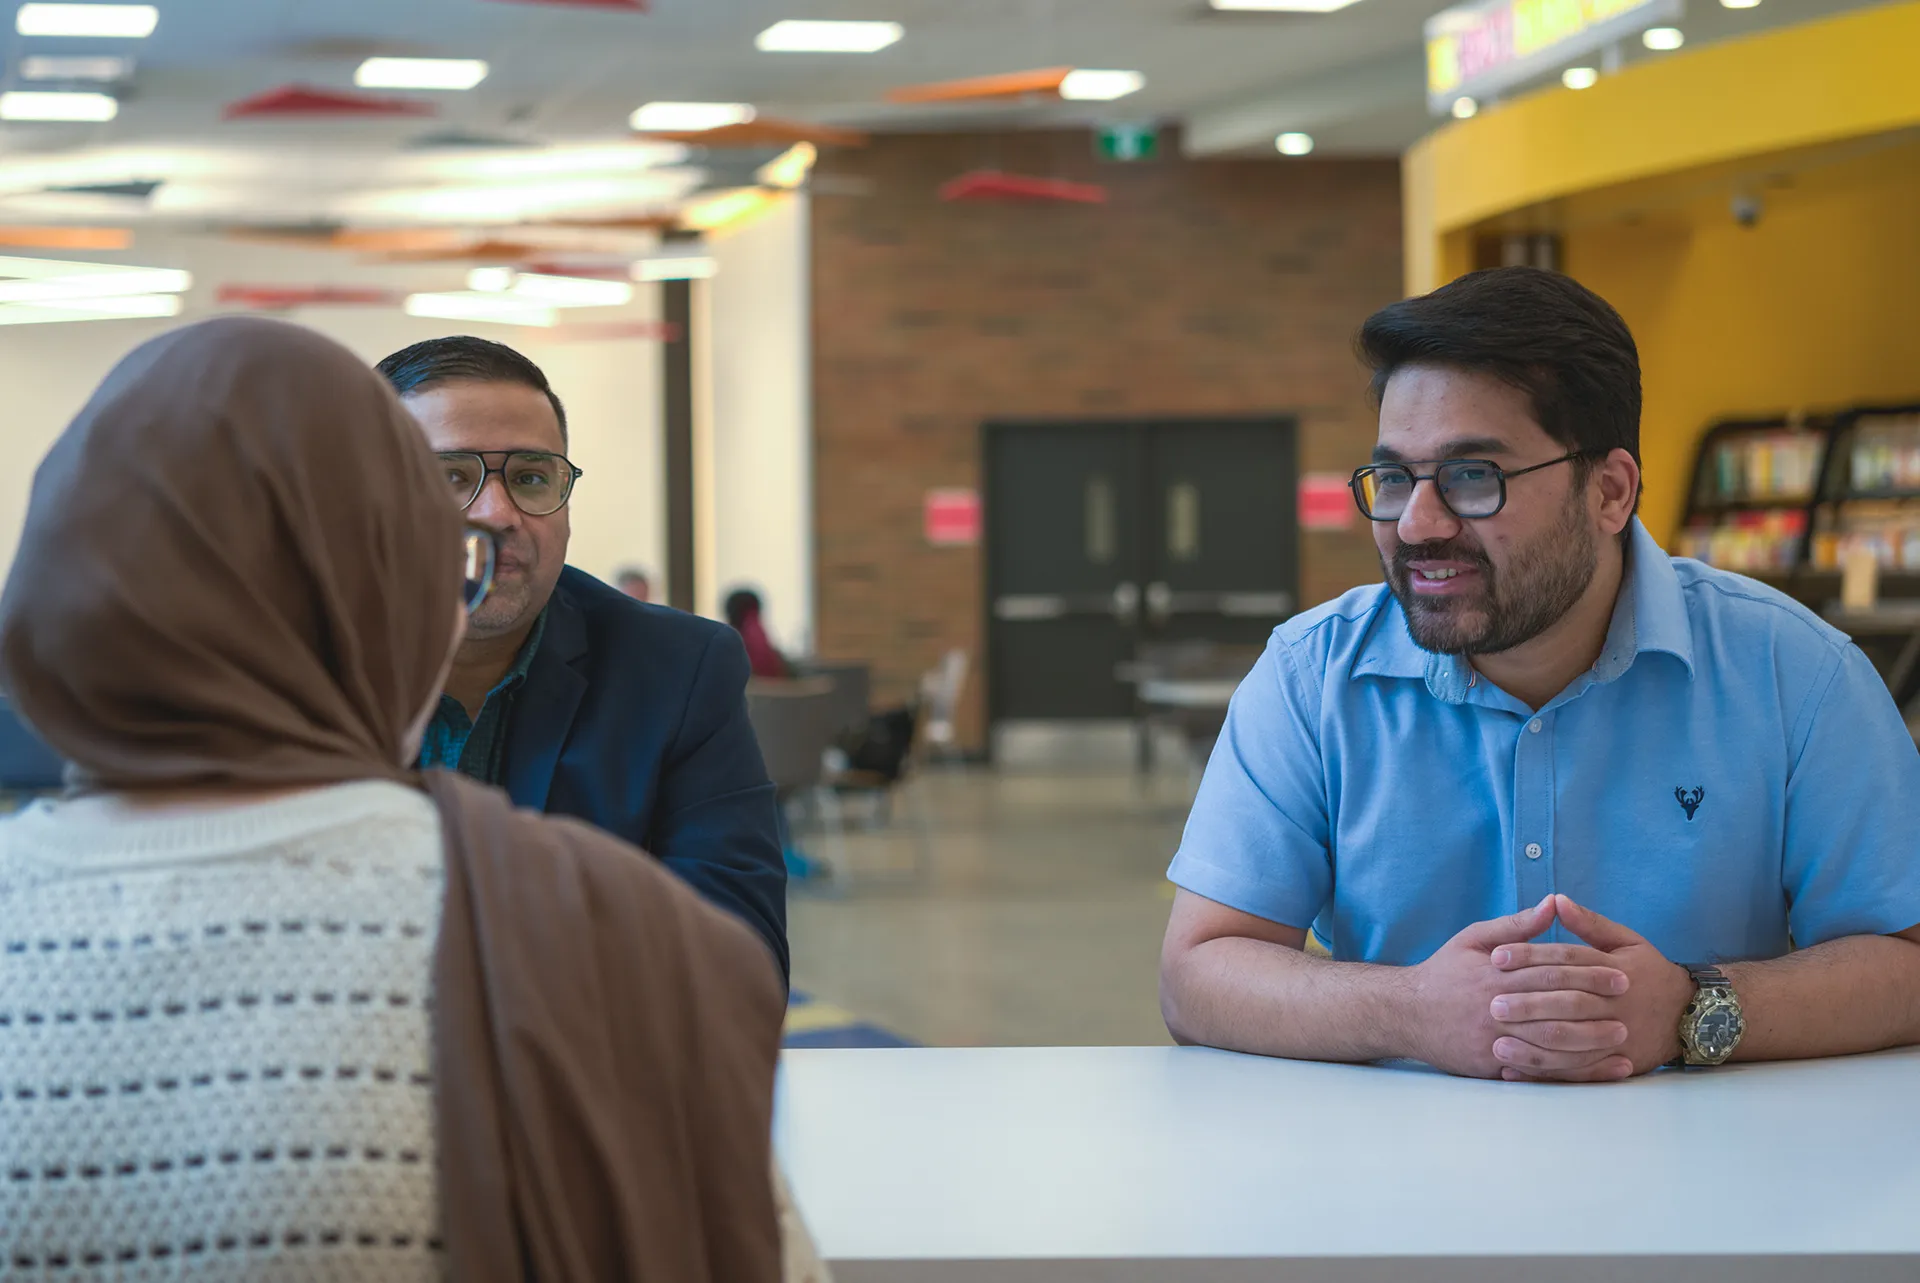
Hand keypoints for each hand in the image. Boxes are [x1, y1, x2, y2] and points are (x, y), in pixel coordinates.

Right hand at [1406, 896, 1630, 1079]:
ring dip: (1589, 1042)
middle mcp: (1496, 1007)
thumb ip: (1515, 925)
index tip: (1620, 974)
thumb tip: (1553, 902)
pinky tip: (1597, 1070)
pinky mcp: (1492, 1066)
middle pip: (1554, 1007)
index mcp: (1495, 973)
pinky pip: (1539, 1071)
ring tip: (1620, 1038)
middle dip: (1595, 1006)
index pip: (1550, 971)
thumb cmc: (1443, 972)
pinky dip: (1571, 1072)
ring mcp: (1494, 1039)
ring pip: (1550, 1043)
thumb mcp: (1473, 938)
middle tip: (1629, 1005)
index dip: (1588, 973)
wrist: (1405, 1013)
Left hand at [1490, 894, 1693, 1080]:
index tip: (1496, 956)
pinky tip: (1516, 1071)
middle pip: (1566, 1003)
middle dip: (1528, 1005)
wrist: (1691, 1014)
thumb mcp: (1627, 941)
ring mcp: (1616, 1037)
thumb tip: (1556, 899)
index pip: (1567, 960)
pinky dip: (1546, 1073)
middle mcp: (1614, 1004)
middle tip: (1491, 1004)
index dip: (1530, 955)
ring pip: (1571, 1044)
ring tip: (1497, 1044)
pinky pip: (1577, 1072)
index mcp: (1614, 969)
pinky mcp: (1615, 1063)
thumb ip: (1590, 923)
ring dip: (1532, 1047)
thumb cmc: (1651, 972)